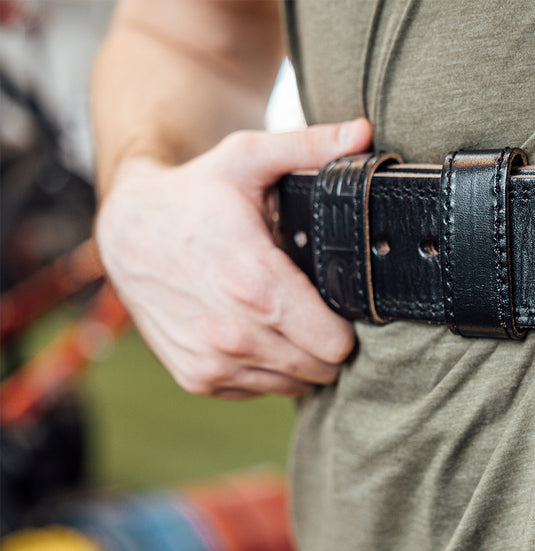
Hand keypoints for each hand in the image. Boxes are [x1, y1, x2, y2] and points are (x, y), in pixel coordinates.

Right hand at [95, 119, 372, 397]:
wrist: (126, 231)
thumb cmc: (194, 193)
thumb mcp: (248, 158)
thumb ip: (310, 146)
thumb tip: (364, 133)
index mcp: (252, 284)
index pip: (334, 342)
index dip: (348, 322)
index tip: (341, 300)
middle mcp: (231, 333)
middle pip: (321, 367)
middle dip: (329, 340)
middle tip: (318, 306)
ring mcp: (212, 361)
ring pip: (295, 383)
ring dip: (301, 357)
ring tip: (288, 316)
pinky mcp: (198, 378)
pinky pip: (262, 389)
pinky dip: (270, 368)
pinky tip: (258, 330)